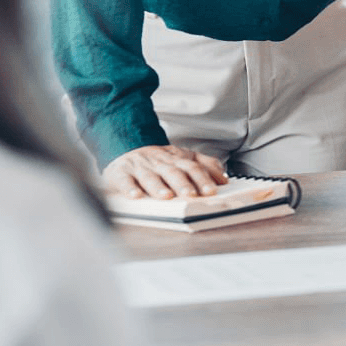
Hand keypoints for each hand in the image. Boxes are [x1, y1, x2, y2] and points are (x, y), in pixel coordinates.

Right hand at [103, 144, 227, 198]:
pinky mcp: (121, 173)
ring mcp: (141, 167)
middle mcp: (160, 163)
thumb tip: (224, 178)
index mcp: (177, 159)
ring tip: (167, 196)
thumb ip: (205, 165)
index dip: (203, 179)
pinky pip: (125, 180)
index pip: (193, 168)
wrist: (126, 149)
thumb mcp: (183, 157)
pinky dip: (130, 188)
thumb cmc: (159, 160)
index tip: (212, 191)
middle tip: (192, 194)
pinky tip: (135, 196)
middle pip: (174, 172)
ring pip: (151, 177)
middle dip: (184, 183)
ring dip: (159, 187)